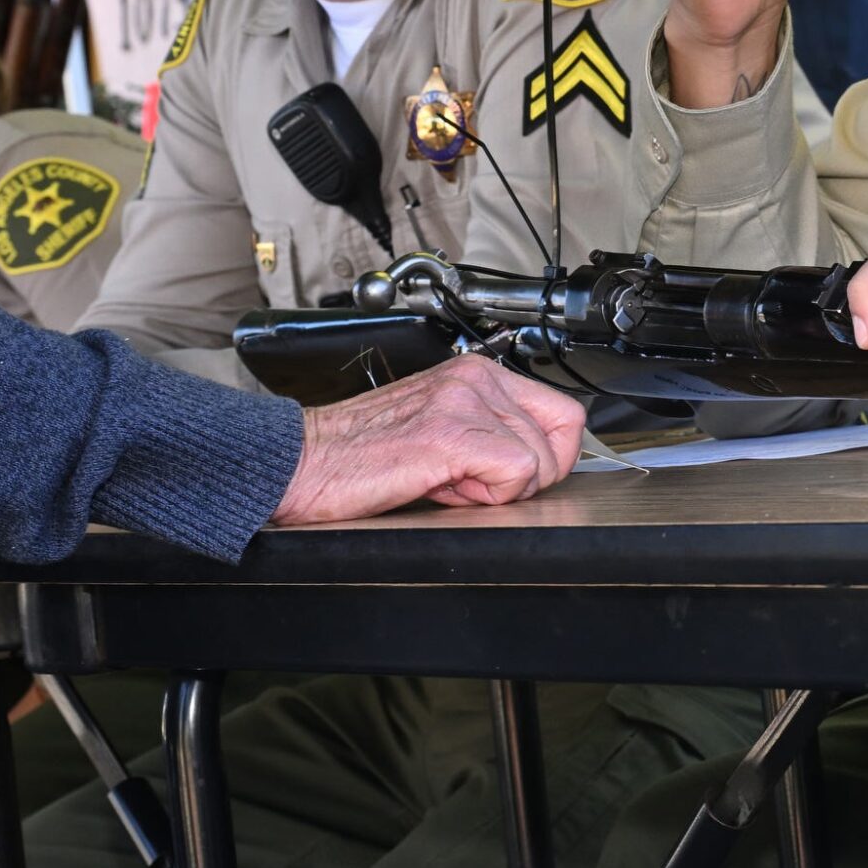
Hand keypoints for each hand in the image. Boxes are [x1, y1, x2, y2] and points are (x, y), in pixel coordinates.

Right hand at [269, 354, 586, 524]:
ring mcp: (464, 401)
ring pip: (541, 460)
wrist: (303, 463)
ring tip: (447, 482)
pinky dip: (491, 495)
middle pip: (560, 439)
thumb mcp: (440, 429)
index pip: (563, 413)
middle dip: (524, 478)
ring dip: (499, 488)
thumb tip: (533, 464)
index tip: (511, 476)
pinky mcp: (451, 433)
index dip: (548, 457)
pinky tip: (447, 488)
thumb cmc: (360, 455)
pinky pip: (518, 472)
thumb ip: (488, 433)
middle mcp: (476, 378)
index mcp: (476, 373)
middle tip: (471, 484)